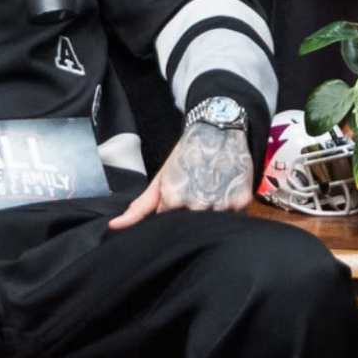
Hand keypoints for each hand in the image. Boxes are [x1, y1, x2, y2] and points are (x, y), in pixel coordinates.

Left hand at [108, 108, 256, 228]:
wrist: (218, 129)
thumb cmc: (186, 155)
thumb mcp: (160, 179)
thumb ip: (139, 208)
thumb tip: (115, 226)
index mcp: (174, 200)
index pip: (169, 226)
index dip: (172, 218)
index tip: (177, 203)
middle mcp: (198, 205)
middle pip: (192, 227)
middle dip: (191, 217)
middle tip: (194, 194)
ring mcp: (222, 204)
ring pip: (213, 223)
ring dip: (211, 214)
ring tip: (209, 192)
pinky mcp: (242, 202)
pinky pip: (233, 217)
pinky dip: (229, 209)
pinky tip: (223, 192)